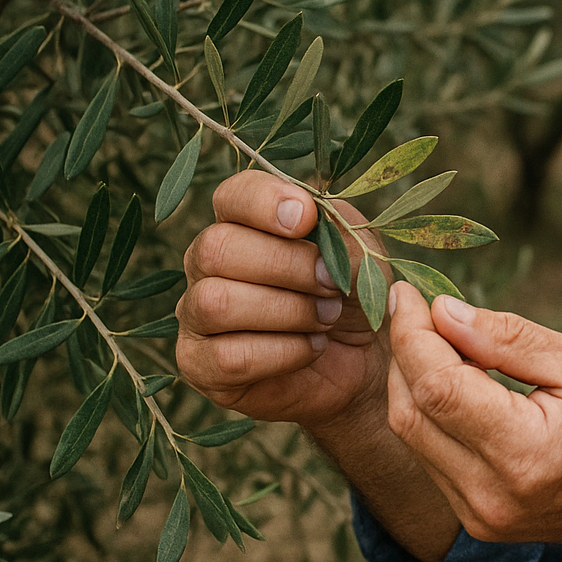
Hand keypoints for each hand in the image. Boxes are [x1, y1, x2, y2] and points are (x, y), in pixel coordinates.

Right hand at [177, 171, 388, 433]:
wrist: (364, 360)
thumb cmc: (353, 294)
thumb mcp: (362, 254)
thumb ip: (335, 231)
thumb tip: (304, 216)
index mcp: (244, 223)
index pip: (231, 195)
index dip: (264, 203)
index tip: (306, 218)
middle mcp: (208, 264)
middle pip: (217, 248)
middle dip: (288, 266)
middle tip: (331, 284)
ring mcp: (197, 316)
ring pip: (216, 303)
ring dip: (288, 311)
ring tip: (327, 317)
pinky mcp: (202, 366)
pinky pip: (228, 357)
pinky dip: (284, 352)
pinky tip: (312, 348)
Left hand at [385, 282, 561, 561]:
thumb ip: (509, 338)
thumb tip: (443, 310)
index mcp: (525, 452)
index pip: (437, 386)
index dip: (411, 333)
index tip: (407, 291)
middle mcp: (492, 494)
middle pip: (412, 412)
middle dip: (405, 352)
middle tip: (417, 306)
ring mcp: (481, 516)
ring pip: (412, 436)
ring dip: (413, 380)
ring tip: (437, 336)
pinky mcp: (477, 521)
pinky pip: (431, 456)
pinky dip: (431, 411)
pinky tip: (454, 378)